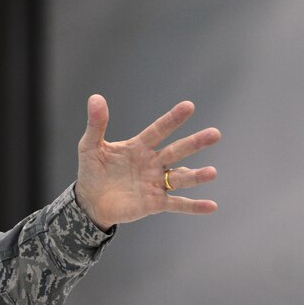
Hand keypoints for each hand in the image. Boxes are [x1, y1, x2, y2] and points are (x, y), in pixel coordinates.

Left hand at [75, 94, 220, 231]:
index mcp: (139, 147)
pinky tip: (211, 206)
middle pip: (176, 151)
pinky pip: (177, 204)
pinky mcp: (154, 203)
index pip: (158, 130)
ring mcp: (155, 184)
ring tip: (211, 172)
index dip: (172, 119)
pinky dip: (194, 206)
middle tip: (215, 134)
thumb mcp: (90, 146)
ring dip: (196, 176)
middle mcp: (152, 163)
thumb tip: (95, 98)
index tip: (189, 106)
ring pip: (180, 178)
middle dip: (195, 143)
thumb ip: (96, 124)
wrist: (89, 201)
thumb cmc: (92, 171)